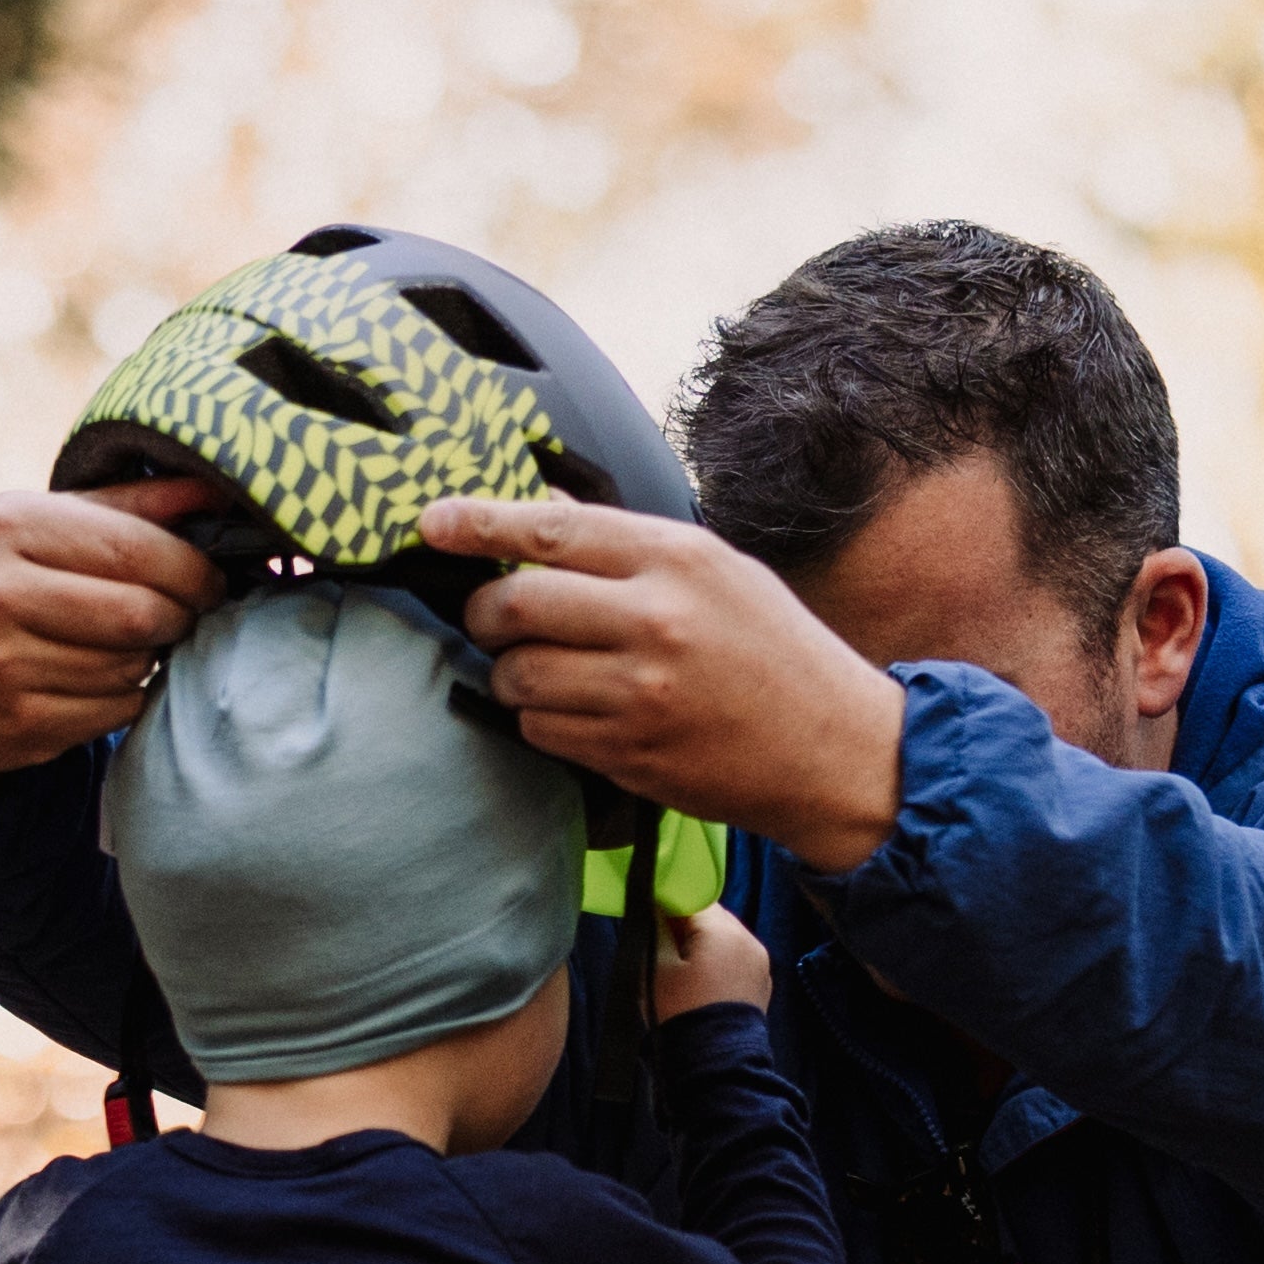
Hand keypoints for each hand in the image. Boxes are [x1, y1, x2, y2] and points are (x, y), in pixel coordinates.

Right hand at [0, 478, 228, 816]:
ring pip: (132, 666)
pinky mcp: (19, 724)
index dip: (193, 570)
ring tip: (128, 644)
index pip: (136, 548)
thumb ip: (126, 506)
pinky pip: (115, 710)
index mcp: (8, 526)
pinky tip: (101, 680)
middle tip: (182, 616)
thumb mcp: (35, 523)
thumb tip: (213, 486)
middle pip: (141, 612)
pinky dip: (127, 697)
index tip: (211, 580)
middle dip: (179, 617)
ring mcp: (3, 665)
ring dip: (149, 658)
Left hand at [419, 495, 904, 873]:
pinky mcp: (631, 754)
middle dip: (484, 612)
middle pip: (516, 605)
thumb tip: (544, 509)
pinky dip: (540, 722)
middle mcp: (655, 622)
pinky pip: (543, 732)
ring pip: (519, 677)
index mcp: (676, 560)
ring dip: (509, 675)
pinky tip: (575, 713)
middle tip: (491, 617)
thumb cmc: (775, 653)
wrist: (832, 750)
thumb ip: (629, 545)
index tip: (431, 522)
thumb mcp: (718, 572)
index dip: (477, 523)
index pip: (550, 530)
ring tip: (538, 671)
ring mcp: (640, 695)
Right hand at [648, 899, 771, 1024]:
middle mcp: (748, 938)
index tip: (649, 915)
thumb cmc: (681, 1011)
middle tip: (661, 940)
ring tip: (681, 963)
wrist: (715, 1063)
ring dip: (703, 941)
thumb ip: (655, 929)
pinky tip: (702, 978)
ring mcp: (759, 960)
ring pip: (725, 935)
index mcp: (723, 929)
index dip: (667, 902)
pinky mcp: (761, 981)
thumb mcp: (656, 966)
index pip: (692, 897)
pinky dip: (719, 959)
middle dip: (687, 922)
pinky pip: (736, 957)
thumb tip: (655, 909)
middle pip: (712, 915)